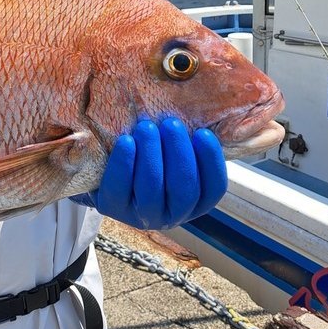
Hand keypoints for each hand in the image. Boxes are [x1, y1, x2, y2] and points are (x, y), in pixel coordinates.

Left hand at [71, 117, 227, 228]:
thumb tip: (208, 112)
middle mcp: (173, 215)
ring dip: (151, 155)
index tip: (202, 133)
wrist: (113, 171)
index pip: (214, 189)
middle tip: (171, 123)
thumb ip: (192, 142)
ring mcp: (142, 216)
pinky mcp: (113, 209)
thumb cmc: (156, 155)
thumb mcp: (177, 152)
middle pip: (184, 190)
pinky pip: (118, 189)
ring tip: (146, 127)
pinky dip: (123, 164)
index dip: (211, 162)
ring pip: (151, 190)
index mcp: (197, 202)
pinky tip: (126, 141)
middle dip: (179, 154)